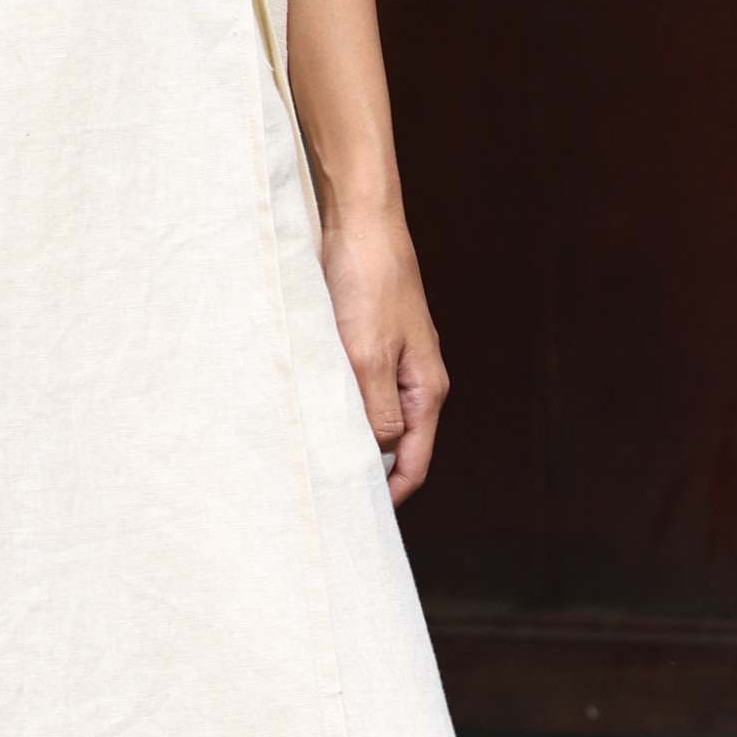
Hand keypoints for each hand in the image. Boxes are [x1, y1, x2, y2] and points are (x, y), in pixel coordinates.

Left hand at [321, 200, 448, 503]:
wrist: (359, 221)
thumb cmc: (368, 283)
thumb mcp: (368, 355)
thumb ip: (376, 410)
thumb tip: (379, 452)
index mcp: (425, 388)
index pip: (415, 459)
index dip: (391, 493)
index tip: (360, 515)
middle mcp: (415, 378)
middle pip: (397, 442)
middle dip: (368, 468)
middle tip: (329, 491)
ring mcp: (393, 359)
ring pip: (374, 414)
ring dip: (350, 434)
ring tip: (315, 456)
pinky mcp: (369, 340)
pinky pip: (357, 387)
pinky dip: (339, 404)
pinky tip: (311, 410)